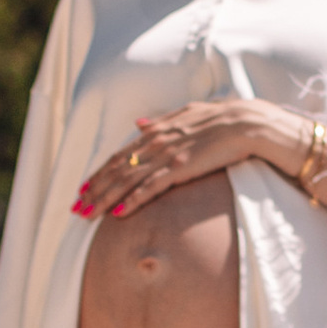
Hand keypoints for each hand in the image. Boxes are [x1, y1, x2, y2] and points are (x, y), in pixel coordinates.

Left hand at [74, 94, 310, 220]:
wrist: (251, 123)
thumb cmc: (224, 119)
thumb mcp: (189, 114)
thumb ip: (162, 120)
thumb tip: (138, 123)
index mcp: (159, 129)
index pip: (121, 153)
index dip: (100, 171)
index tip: (84, 187)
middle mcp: (157, 141)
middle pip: (117, 167)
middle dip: (94, 188)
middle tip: (75, 206)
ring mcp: (168, 155)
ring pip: (127, 179)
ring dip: (105, 197)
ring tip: (88, 213)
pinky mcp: (181, 168)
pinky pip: (151, 187)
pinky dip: (132, 200)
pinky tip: (118, 213)